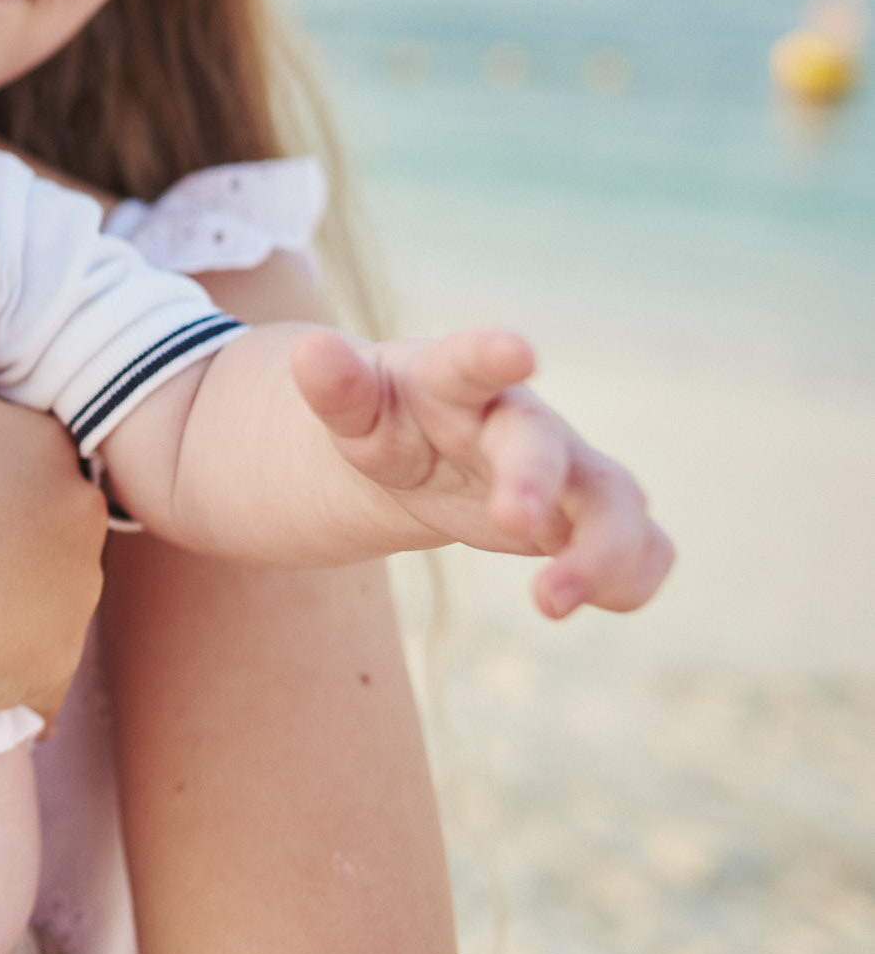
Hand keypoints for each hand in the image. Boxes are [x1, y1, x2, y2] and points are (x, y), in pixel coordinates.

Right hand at [0, 382, 107, 717]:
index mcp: (37, 436)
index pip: (31, 464)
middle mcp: (76, 503)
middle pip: (54, 529)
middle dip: (13, 549)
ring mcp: (78, 583)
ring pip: (49, 602)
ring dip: (9, 613)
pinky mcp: (61, 655)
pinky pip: (36, 674)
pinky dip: (0, 679)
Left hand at [292, 328, 673, 616]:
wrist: (422, 448)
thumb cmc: (386, 418)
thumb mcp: (352, 410)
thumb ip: (333, 389)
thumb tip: (308, 350)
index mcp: (455, 381)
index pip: (472, 360)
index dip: (494, 354)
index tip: (518, 351)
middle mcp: (522, 419)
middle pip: (543, 441)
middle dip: (535, 479)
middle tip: (514, 522)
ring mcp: (567, 466)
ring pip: (616, 499)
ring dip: (601, 552)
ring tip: (547, 603)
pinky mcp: (589, 514)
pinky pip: (644, 545)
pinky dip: (632, 579)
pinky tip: (589, 602)